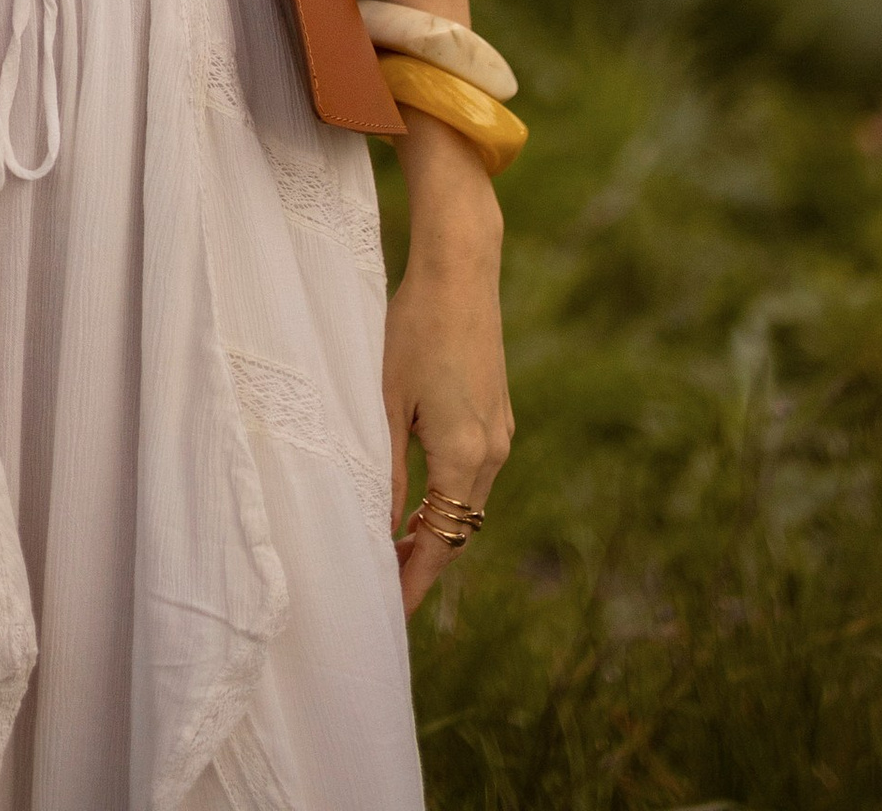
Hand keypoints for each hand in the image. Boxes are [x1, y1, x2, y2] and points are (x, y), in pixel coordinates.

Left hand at [384, 120, 512, 617]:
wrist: (460, 270)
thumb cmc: (414, 329)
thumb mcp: (387, 403)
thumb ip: (385, 471)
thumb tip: (380, 528)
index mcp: (465, 456)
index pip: (442, 543)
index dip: (416, 581)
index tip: (390, 611)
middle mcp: (493, 452)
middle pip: (461, 531)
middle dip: (426, 562)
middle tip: (385, 585)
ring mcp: (501, 432)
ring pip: (469, 503)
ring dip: (438, 529)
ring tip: (396, 549)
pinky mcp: (499, 412)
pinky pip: (475, 475)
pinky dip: (450, 497)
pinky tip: (420, 499)